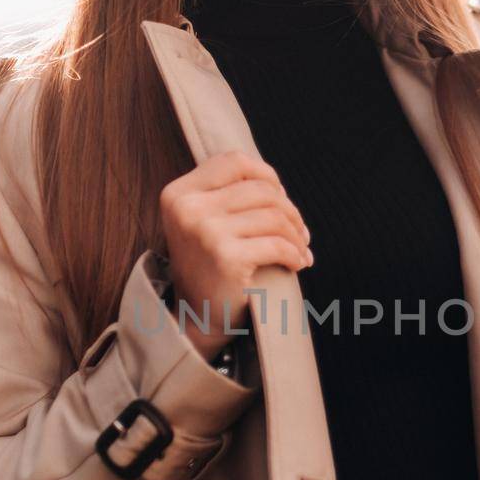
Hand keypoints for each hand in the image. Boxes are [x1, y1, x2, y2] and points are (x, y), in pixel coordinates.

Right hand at [159, 150, 312, 362]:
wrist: (197, 319)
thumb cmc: (210, 266)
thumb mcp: (206, 221)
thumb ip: (229, 194)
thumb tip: (276, 183)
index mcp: (179, 193)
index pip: (234, 161)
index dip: (266, 175)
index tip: (281, 199)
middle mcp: (187, 208)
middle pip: (260, 189)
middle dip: (290, 210)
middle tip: (300, 233)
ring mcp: (204, 231)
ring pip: (274, 216)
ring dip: (297, 235)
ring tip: (300, 250)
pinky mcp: (226, 257)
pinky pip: (278, 244)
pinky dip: (295, 254)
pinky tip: (297, 264)